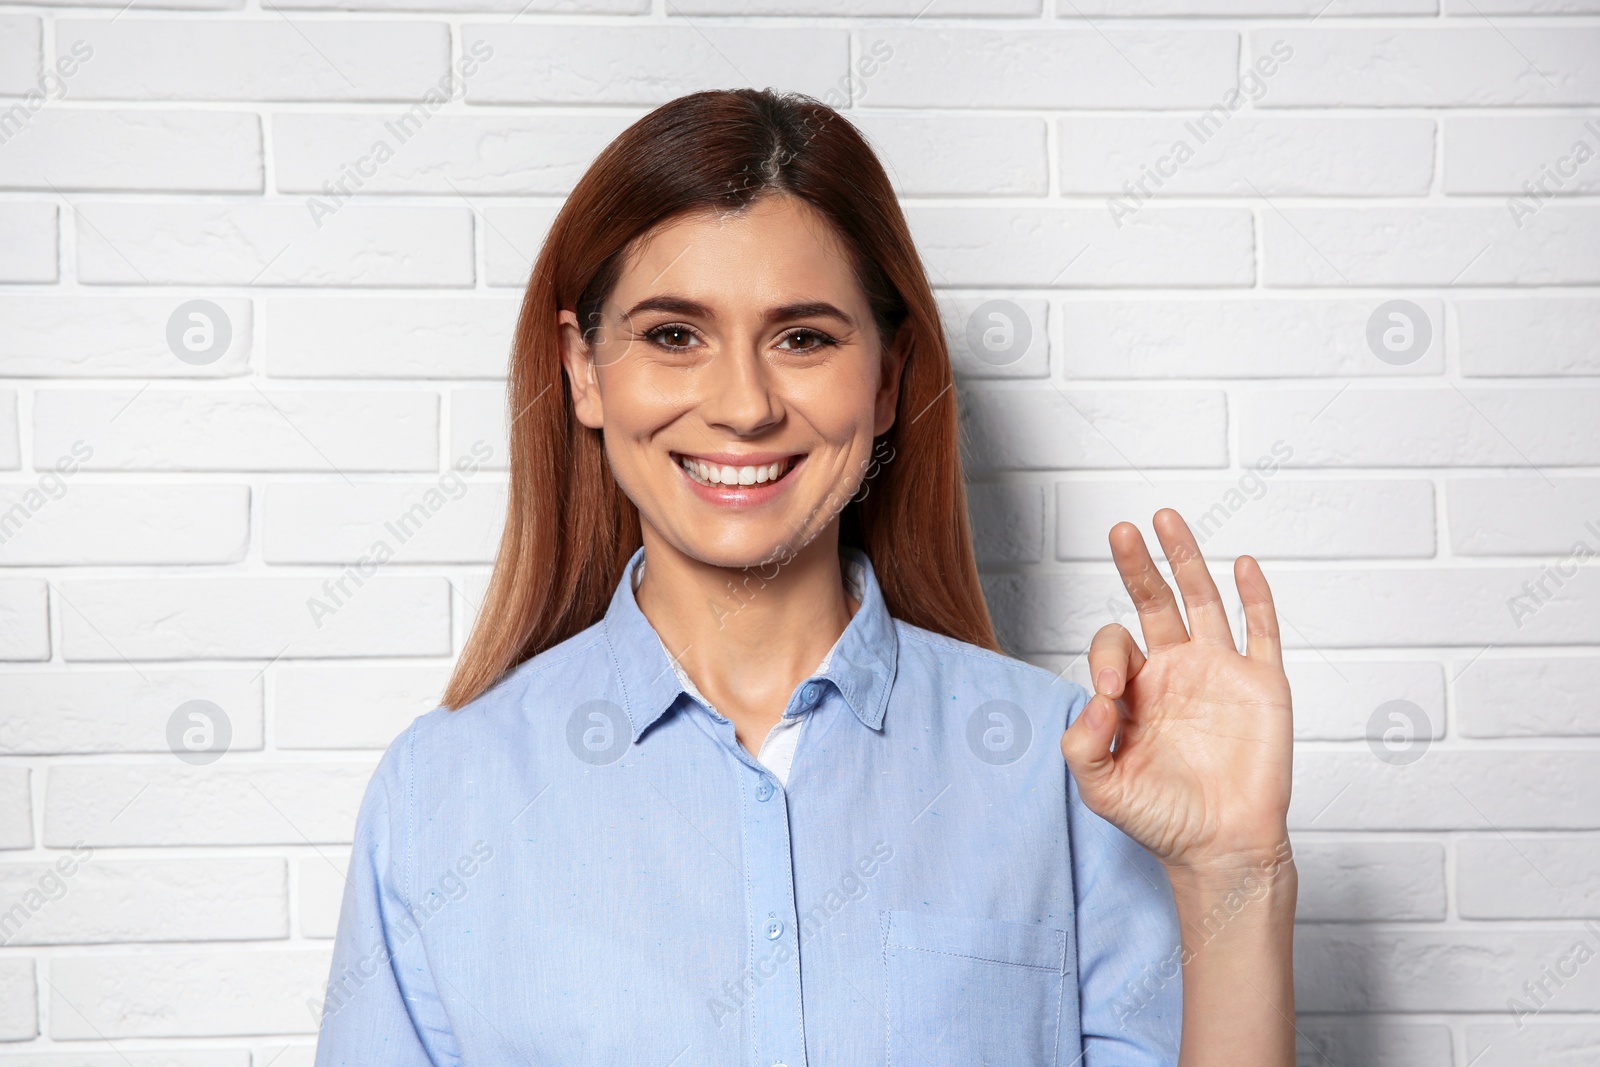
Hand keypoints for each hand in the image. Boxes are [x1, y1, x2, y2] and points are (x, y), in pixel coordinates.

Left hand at [1060, 509, 1292, 878]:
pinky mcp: (1262, 684)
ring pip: (1203, 601)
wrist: (1220, 849)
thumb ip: (1082, 746)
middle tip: (1121, 530)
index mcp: (1136, 691)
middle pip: (1154, 602)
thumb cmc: (1162, 821)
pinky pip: (1261, 629)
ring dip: (1186, 559)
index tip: (1110, 692)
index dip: (1107, 655)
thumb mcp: (1101, 789)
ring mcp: (1220, 673)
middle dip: (1137, 565)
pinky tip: (1241, 564)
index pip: (1115, 644)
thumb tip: (1094, 698)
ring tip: (1166, 518)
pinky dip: (1255, 596)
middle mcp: (1176, 672)